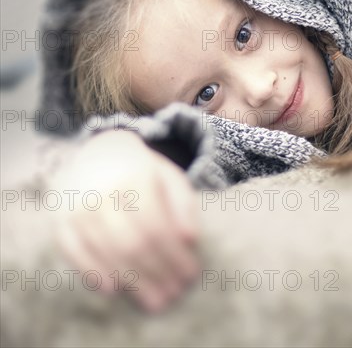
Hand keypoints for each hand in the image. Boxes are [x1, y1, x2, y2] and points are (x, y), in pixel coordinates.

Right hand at [53, 130, 199, 311]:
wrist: (99, 151)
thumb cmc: (144, 171)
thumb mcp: (171, 178)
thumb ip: (184, 206)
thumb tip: (190, 240)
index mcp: (135, 178)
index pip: (157, 227)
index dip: (175, 256)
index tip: (191, 275)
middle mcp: (102, 192)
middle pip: (132, 244)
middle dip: (156, 274)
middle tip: (174, 294)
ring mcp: (77, 207)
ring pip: (107, 252)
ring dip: (132, 282)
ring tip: (153, 300)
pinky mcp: (60, 219)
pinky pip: (74, 252)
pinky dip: (92, 272)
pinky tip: (113, 289)